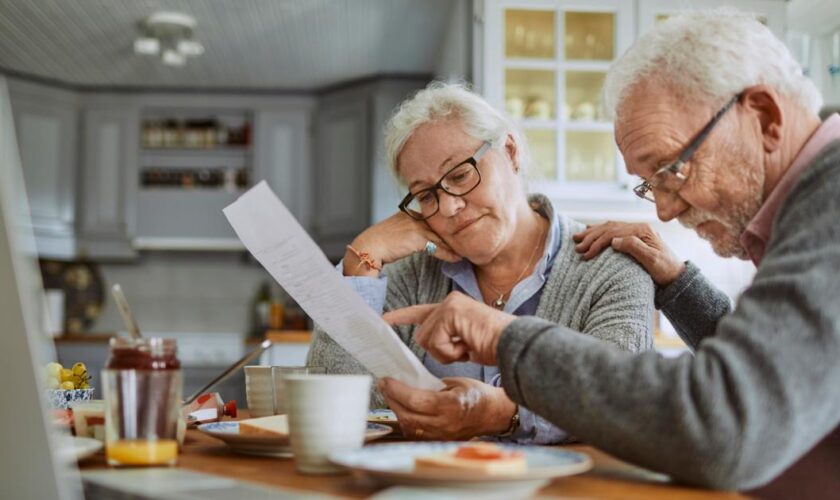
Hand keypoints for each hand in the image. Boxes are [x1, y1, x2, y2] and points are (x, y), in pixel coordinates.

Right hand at [344, 212, 460, 276]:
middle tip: (469, 242)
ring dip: (454, 245)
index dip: (446, 227)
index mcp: (409, 212)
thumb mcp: (397, 233)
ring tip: (466, 252)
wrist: (368, 248)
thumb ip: (411, 233)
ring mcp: (416, 225)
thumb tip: (423, 242)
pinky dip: (448, 254)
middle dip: (455, 235)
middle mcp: (414, 216)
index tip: (458, 234)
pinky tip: (457, 258)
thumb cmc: (379, 243)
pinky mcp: (417, 237)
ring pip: (441, 236)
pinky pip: (438, 247)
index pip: (433, 219)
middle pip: (440, 226)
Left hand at [378, 376, 516, 439]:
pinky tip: (403, 409)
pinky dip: (406, 420)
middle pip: (408, 415)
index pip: (416, 401)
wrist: (493, 414)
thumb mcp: (456, 382)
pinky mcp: (439, 440)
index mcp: (451, 406)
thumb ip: (432, 384)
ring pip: (408, 426)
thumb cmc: (477, 395)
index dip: (397, 390)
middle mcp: (445, 424)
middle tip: (385, 385)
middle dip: (392, 399)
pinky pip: (415, 433)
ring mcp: (441, 435)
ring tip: (392, 395)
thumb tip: (408, 382)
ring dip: (396, 410)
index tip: (386, 380)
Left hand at [383, 291, 513, 365]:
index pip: (421, 312)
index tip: (384, 320)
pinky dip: (450, 352)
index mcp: (452, 309)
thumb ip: (446, 339)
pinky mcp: (450, 311)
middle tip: (463, 350)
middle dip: (440, 351)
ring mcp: (450, 304)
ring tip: (467, 347)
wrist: (513, 345)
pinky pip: (436, 342)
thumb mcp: (465, 343)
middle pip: (422, 335)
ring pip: (426, 339)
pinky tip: (467, 346)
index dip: (403, 317)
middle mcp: (449, 302)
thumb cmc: (495, 347)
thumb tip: (428, 343)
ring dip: (446, 353)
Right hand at [572, 221, 684, 285]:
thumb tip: (614, 241)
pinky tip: (590, 231)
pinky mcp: (633, 237)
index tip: (586, 254)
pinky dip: (599, 231)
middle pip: (609, 227)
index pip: (613, 233)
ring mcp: (635, 231)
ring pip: (609, 227)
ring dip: (592, 232)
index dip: (597, 242)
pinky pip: (613, 229)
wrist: (676, 276)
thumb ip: (634, 247)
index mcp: (642, 231)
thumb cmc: (665, 270)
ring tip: (577, 238)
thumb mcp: (652, 260)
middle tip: (577, 247)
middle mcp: (638, 227)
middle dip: (591, 237)